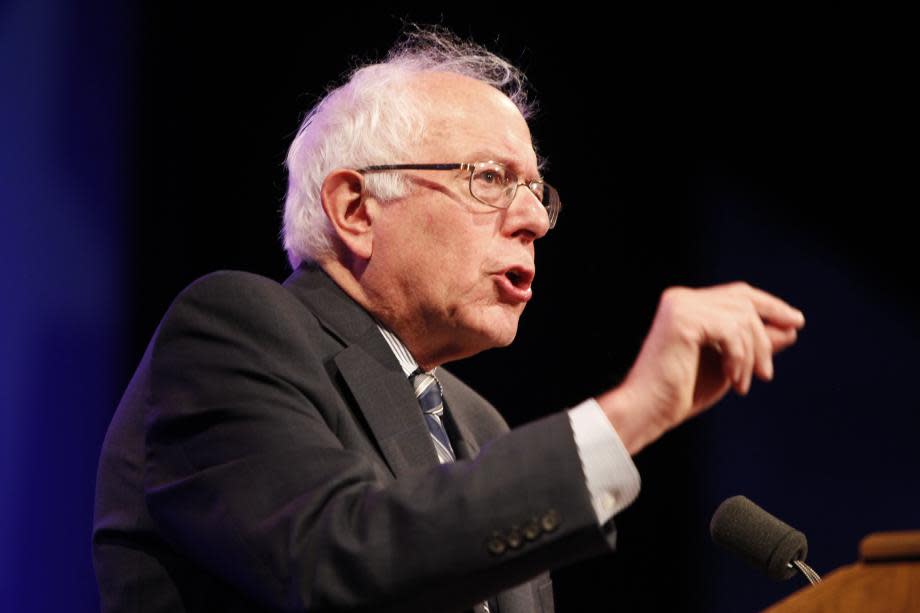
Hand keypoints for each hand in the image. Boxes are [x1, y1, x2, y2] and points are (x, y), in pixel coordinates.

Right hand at [597, 282, 804, 453]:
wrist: (648, 411)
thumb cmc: (682, 393)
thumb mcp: (729, 365)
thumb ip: (754, 345)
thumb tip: (791, 328)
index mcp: (686, 304)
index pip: (738, 294)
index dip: (770, 305)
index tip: (796, 322)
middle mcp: (681, 298)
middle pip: (743, 302)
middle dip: (764, 336)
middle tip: (767, 374)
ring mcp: (680, 306)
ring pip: (741, 317)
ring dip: (752, 355)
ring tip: (743, 384)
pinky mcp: (682, 320)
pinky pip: (730, 330)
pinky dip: (739, 358)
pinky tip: (733, 381)